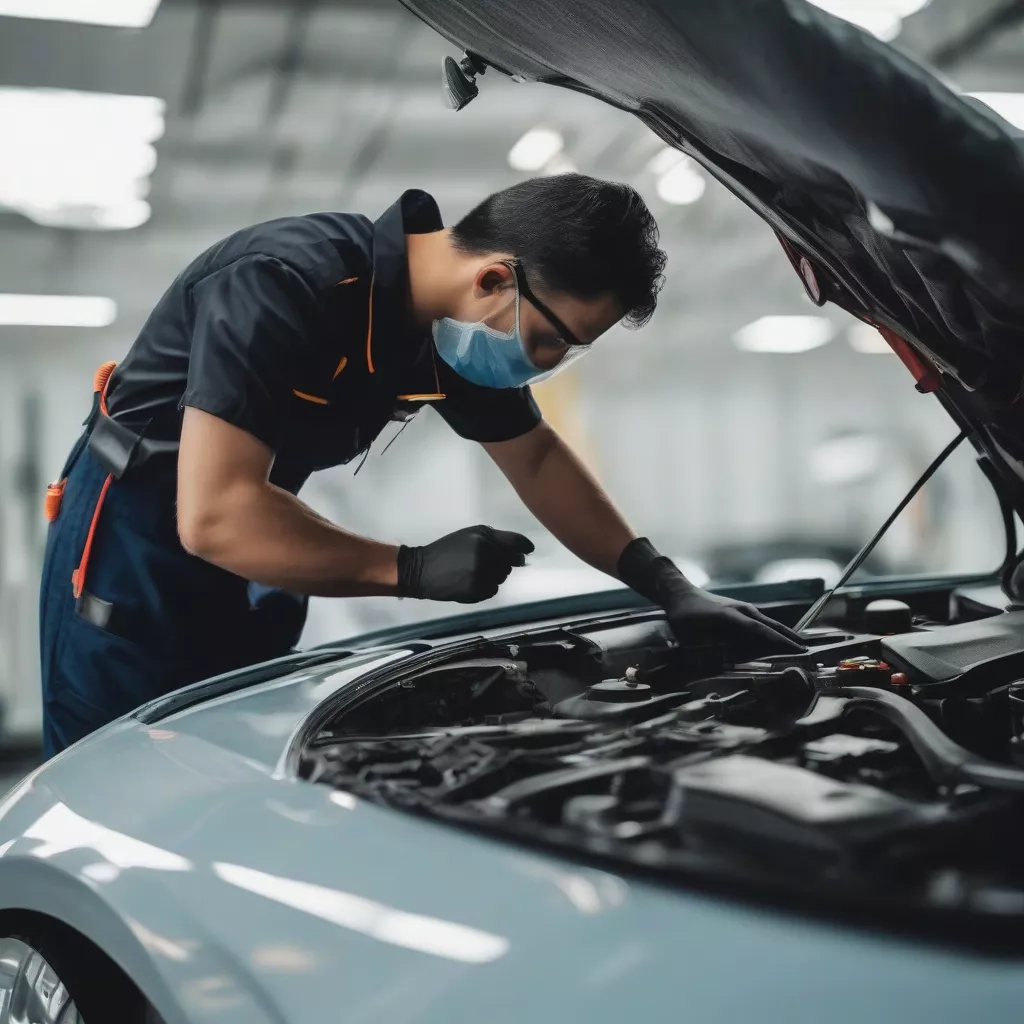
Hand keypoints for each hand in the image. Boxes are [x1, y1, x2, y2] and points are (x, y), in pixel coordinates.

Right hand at [398, 526, 533, 602]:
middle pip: (511, 561)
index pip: (515, 542)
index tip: (528, 550)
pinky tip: (472, 581)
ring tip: (475, 571)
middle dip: (504, 562)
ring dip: (495, 574)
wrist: (422, 570)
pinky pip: (494, 589)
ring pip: (503, 576)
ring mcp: (482, 574)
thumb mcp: (469, 535)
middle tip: (487, 562)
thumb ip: (495, 539)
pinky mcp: (476, 590)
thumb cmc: (446, 549)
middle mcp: (486, 554)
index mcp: (484, 537)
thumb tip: (521, 553)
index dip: (525, 546)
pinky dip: (487, 586)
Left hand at [618, 537, 804, 658]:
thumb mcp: (688, 636)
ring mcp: (742, 608)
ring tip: (800, 645)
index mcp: (729, 616)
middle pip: (770, 625)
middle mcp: (740, 610)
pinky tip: (781, 637)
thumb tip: (716, 670)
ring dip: (784, 633)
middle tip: (806, 650)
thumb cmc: (683, 616)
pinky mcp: (741, 610)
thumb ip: (701, 653)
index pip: (758, 630)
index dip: (776, 640)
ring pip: (768, 622)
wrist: (680, 593)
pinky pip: (762, 621)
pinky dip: (774, 629)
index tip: (793, 649)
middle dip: (788, 638)